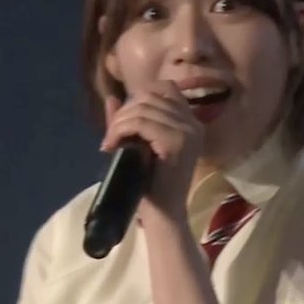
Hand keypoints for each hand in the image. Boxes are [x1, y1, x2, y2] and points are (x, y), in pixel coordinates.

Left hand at [101, 80, 202, 220]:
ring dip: (118, 123)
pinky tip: (112, 145)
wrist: (163, 214)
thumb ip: (128, 121)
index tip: (123, 119)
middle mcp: (193, 124)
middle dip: (123, 112)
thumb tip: (111, 98)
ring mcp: (188, 133)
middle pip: (150, 96)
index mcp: (190, 122)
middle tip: (111, 136)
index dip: (139, 96)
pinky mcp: (177, 143)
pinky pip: (142, 123)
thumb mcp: (139, 145)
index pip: (165, 89)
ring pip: (143, 109)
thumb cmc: (152, 184)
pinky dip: (121, 130)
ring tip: (110, 142)